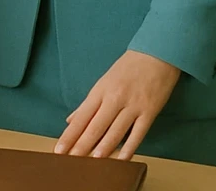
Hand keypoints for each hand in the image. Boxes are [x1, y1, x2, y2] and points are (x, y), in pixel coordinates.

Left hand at [56, 50, 181, 159]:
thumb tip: (71, 120)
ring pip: (115, 132)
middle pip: (95, 127)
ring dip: (103, 148)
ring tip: (93, 162)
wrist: (156, 54)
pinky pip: (138, 133)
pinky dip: (129, 147)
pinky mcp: (149, 111)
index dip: (69, 135)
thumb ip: (88, 104)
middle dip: (81, 146)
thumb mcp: (104, 82)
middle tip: (70, 161)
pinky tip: (122, 159)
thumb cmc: (128, 67)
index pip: (81, 118)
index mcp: (99, 91)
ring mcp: (132, 105)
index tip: (59, 149)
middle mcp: (113, 99)